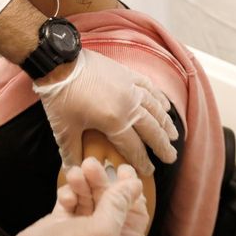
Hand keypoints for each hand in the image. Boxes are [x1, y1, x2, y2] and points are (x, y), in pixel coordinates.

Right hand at [13, 160, 147, 235]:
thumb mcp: (98, 231)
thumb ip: (118, 208)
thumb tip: (135, 186)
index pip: (136, 214)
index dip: (130, 191)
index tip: (123, 169)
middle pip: (111, 202)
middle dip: (101, 182)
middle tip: (90, 164)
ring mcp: (80, 233)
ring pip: (89, 199)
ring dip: (82, 184)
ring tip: (73, 175)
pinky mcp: (60, 227)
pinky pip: (70, 204)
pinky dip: (67, 194)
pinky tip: (64, 197)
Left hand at [33, 49, 178, 173]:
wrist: (60, 62)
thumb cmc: (60, 97)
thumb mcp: (64, 129)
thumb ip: (71, 153)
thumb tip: (74, 173)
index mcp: (114, 121)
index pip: (134, 147)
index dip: (142, 161)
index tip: (149, 171)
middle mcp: (129, 104)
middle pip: (152, 129)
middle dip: (162, 145)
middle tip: (171, 157)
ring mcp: (130, 86)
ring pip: (155, 108)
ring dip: (166, 124)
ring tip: (175, 136)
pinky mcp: (126, 73)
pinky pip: (150, 87)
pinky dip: (160, 98)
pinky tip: (166, 106)